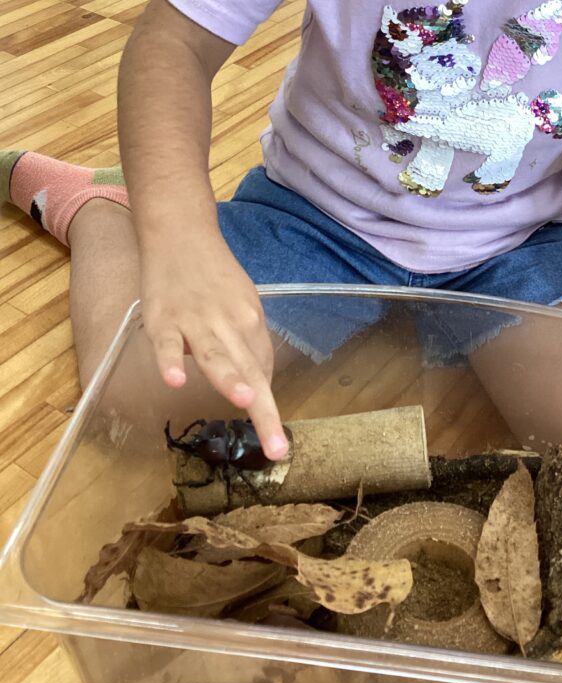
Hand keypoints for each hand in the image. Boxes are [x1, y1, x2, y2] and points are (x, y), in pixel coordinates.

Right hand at [139, 231, 289, 459]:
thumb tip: (257, 379)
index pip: (263, 368)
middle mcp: (230, 323)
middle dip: (265, 413)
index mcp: (251, 321)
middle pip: (250, 372)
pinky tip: (174, 381)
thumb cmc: (213, 276)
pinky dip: (171, 361)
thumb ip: (247, 342)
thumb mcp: (241, 304)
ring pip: (215, 356)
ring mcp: (195, 321)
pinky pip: (168, 344)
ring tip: (247, 403)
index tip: (272, 434)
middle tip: (278, 448)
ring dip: (230, 380)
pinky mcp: (163, 319)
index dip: (265, 398)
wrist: (181, 234)